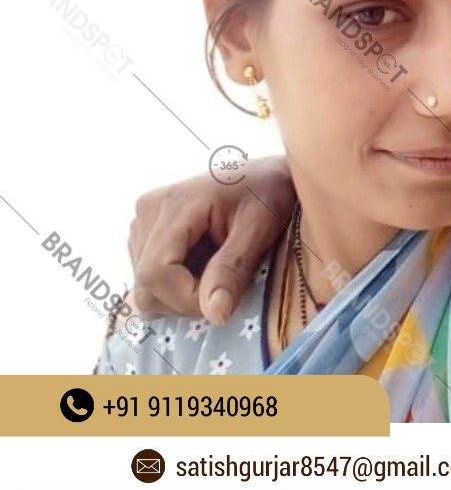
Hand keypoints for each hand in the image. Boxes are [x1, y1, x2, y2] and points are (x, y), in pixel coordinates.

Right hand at [128, 157, 294, 323]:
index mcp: (175, 204)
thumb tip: (214, 314)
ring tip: (218, 270)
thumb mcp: (260, 227)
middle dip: (185, 302)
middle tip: (225, 290)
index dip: (186, 300)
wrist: (266, 175)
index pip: (155, 273)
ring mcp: (144, 222)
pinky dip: (177, 285)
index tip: (223, 302)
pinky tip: (204, 265)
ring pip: (144, 287)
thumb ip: (234, 268)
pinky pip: (148, 279)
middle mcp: (149, 211)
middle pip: (145, 285)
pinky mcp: (146, 234)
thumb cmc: (268, 193)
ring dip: (181, 294)